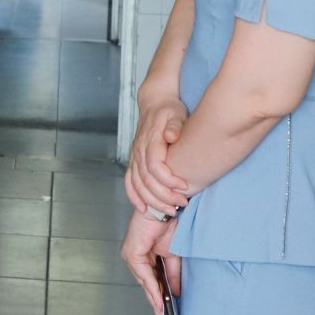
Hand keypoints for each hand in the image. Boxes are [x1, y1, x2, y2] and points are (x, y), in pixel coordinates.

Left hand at [120, 208, 180, 314]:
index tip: (165, 314)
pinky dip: (152, 288)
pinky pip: (144, 275)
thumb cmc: (168, 226)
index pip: (150, 282)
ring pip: (144, 283)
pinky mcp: (132, 254)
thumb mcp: (173, 256)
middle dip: (156, 304)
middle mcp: (134, 258)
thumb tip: (176, 293)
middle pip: (146, 286)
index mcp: (144, 258)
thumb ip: (173, 274)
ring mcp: (131, 256)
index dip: (158, 298)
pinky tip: (160, 300)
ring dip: (155, 300)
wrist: (165, 209)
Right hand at [125, 99, 189, 216]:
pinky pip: (129, 182)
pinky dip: (134, 197)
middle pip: (145, 180)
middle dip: (163, 196)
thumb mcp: (176, 113)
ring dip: (152, 201)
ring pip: (137, 184)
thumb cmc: (169, 110)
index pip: (154, 166)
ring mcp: (134, 157)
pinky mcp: (133, 162)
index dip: (168, 180)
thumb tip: (172, 135)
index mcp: (150, 140)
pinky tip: (144, 208)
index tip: (184, 186)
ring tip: (170, 210)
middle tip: (181, 203)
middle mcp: (139, 151)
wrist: (155, 104)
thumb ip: (175, 125)